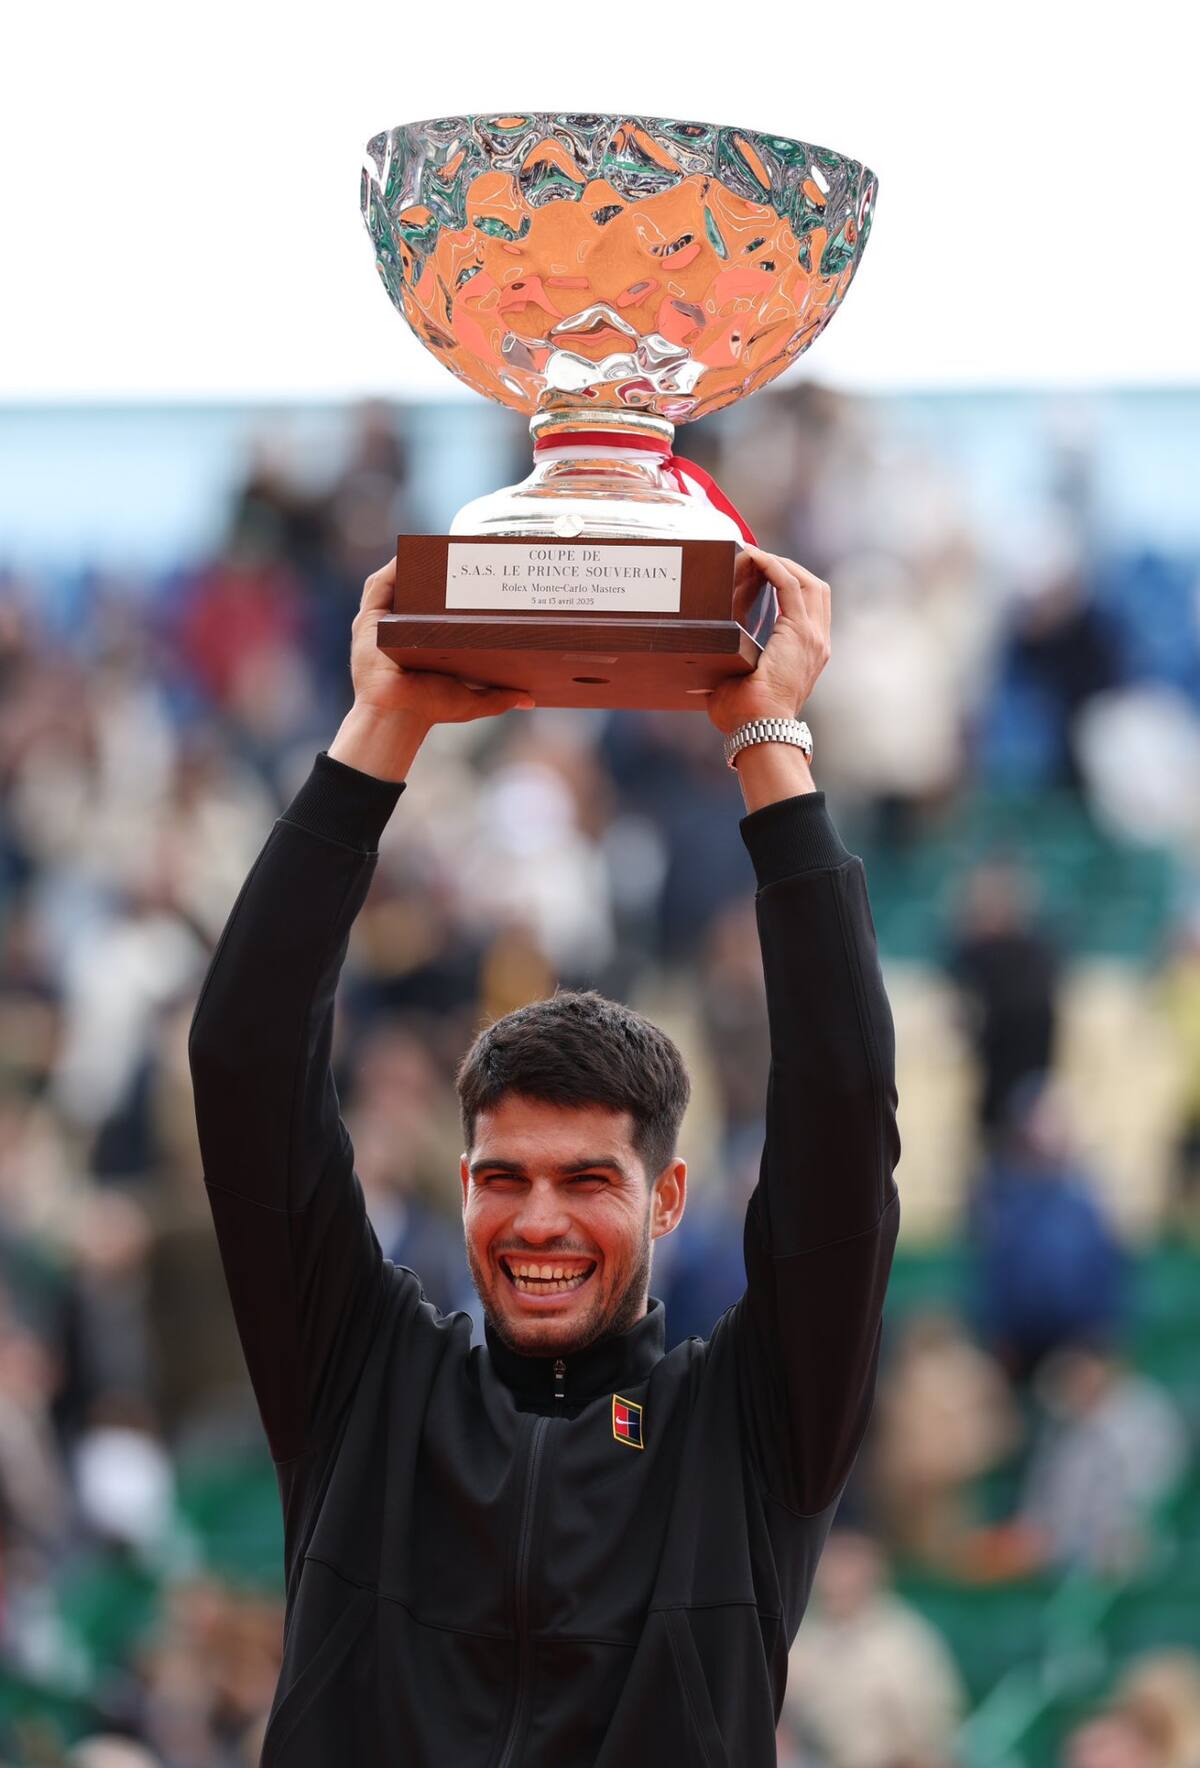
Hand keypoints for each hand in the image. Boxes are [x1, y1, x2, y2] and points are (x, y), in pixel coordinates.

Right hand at [348, 553, 534, 726]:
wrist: (399, 716)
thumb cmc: (428, 709)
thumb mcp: (471, 700)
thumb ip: (498, 698)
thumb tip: (529, 699)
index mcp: (422, 641)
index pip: (436, 606)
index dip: (452, 588)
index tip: (475, 572)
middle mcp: (401, 628)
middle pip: (418, 590)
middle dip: (435, 571)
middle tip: (461, 555)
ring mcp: (383, 622)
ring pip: (399, 583)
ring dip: (415, 563)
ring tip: (437, 548)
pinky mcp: (368, 619)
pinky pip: (378, 586)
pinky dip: (392, 567)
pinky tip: (408, 553)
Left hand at [706, 547, 830, 736]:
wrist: (759, 729)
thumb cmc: (746, 716)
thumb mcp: (743, 680)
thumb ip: (734, 663)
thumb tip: (703, 656)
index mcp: (809, 654)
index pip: (812, 607)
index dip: (792, 585)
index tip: (766, 574)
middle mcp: (818, 642)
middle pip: (816, 589)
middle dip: (791, 568)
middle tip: (762, 560)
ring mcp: (813, 637)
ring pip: (808, 583)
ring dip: (783, 564)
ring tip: (758, 555)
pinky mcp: (800, 633)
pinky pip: (791, 586)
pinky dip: (774, 568)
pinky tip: (756, 558)